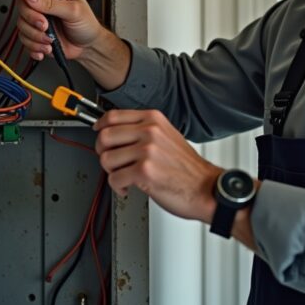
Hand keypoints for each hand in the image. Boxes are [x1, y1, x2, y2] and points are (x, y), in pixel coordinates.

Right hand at [10, 0, 102, 61]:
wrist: (87, 46)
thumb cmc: (86, 24)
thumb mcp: (74, 11)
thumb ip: (51, 3)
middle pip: (22, 2)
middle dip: (32, 17)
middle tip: (45, 26)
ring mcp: (38, 16)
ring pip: (21, 22)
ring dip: (35, 35)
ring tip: (50, 40)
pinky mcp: (34, 32)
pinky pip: (23, 38)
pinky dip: (33, 46)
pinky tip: (45, 47)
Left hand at [94, 109, 220, 222]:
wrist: (206, 188)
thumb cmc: (187, 167)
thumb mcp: (167, 136)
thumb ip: (143, 130)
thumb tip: (115, 131)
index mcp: (153, 120)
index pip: (113, 116)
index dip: (100, 126)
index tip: (97, 132)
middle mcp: (150, 132)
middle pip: (104, 136)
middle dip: (103, 152)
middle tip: (112, 162)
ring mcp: (147, 151)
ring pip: (106, 159)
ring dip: (111, 172)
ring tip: (124, 176)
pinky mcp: (145, 172)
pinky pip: (114, 179)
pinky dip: (118, 187)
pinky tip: (128, 187)